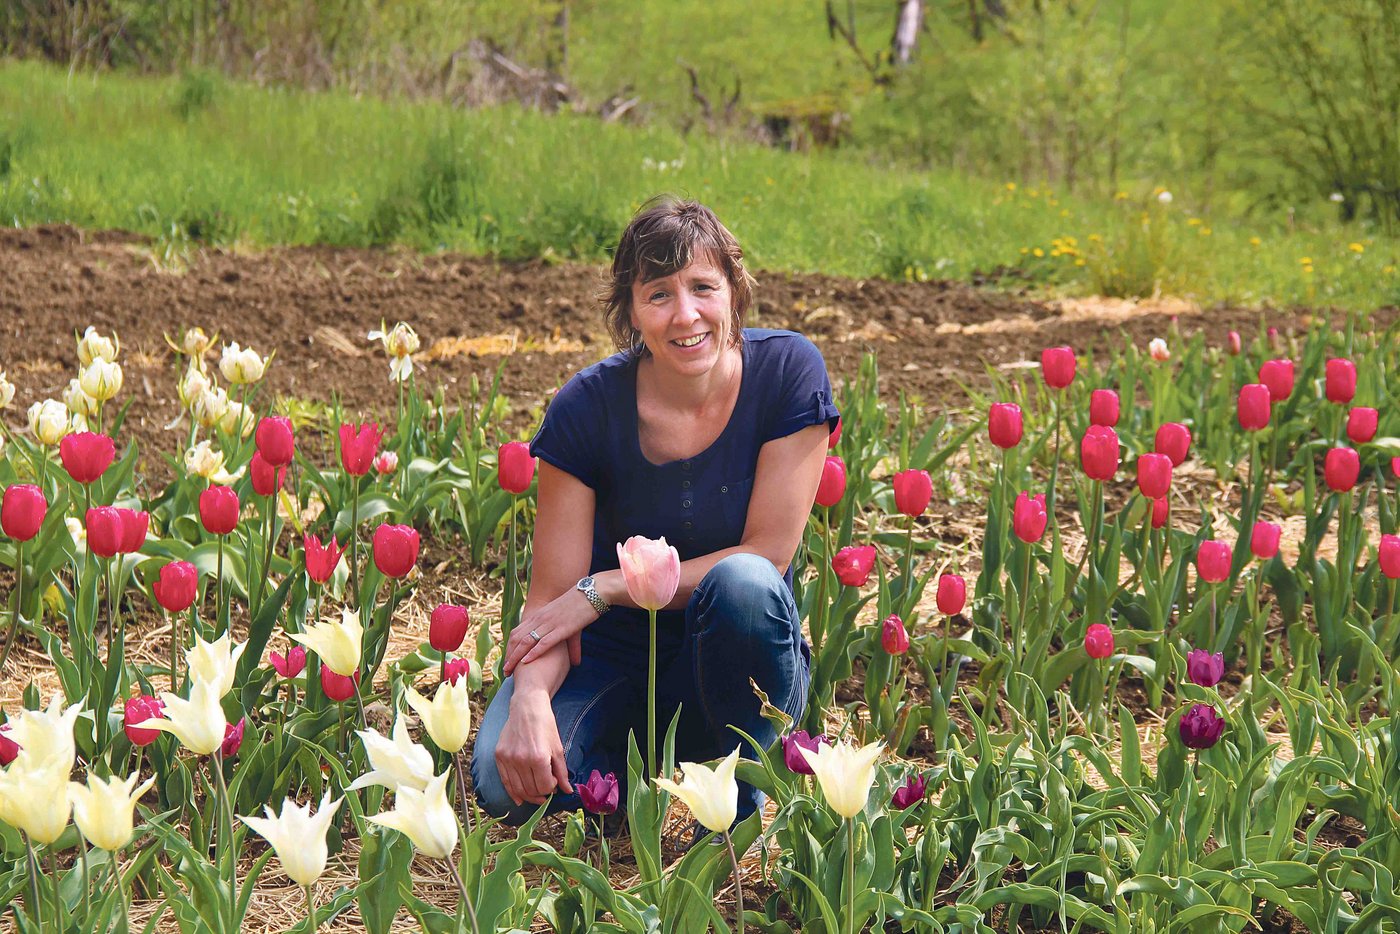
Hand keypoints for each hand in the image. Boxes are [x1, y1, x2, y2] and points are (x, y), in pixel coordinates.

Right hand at [495, 691, 572, 805]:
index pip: (545, 786)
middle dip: (541, 794)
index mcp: (538, 757)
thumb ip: (562, 772)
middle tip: (547, 790)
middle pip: (531, 789)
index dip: (552, 788)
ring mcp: (508, 759)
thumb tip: (567, 791)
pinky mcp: (499, 756)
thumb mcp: (558, 748)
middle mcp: (521, 760)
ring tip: (537, 796)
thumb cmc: (545, 726)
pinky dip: (513, 793)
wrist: (526, 707)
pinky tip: (520, 799)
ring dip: (529, 796)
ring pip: (518, 789)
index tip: (555, 783)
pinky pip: (505, 782)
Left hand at [502, 589, 593, 675]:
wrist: (593, 591)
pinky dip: (533, 653)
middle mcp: (540, 619)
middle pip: (517, 639)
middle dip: (509, 656)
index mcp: (539, 615)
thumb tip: (573, 660)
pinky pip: (543, 642)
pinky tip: (525, 662)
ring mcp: (550, 623)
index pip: (517, 633)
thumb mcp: (567, 621)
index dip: (510, 648)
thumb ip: (566, 641)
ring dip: (515, 658)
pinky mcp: (562, 628)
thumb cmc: (582, 604)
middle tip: (504, 671)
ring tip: (509, 671)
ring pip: (526, 642)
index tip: (507, 661)